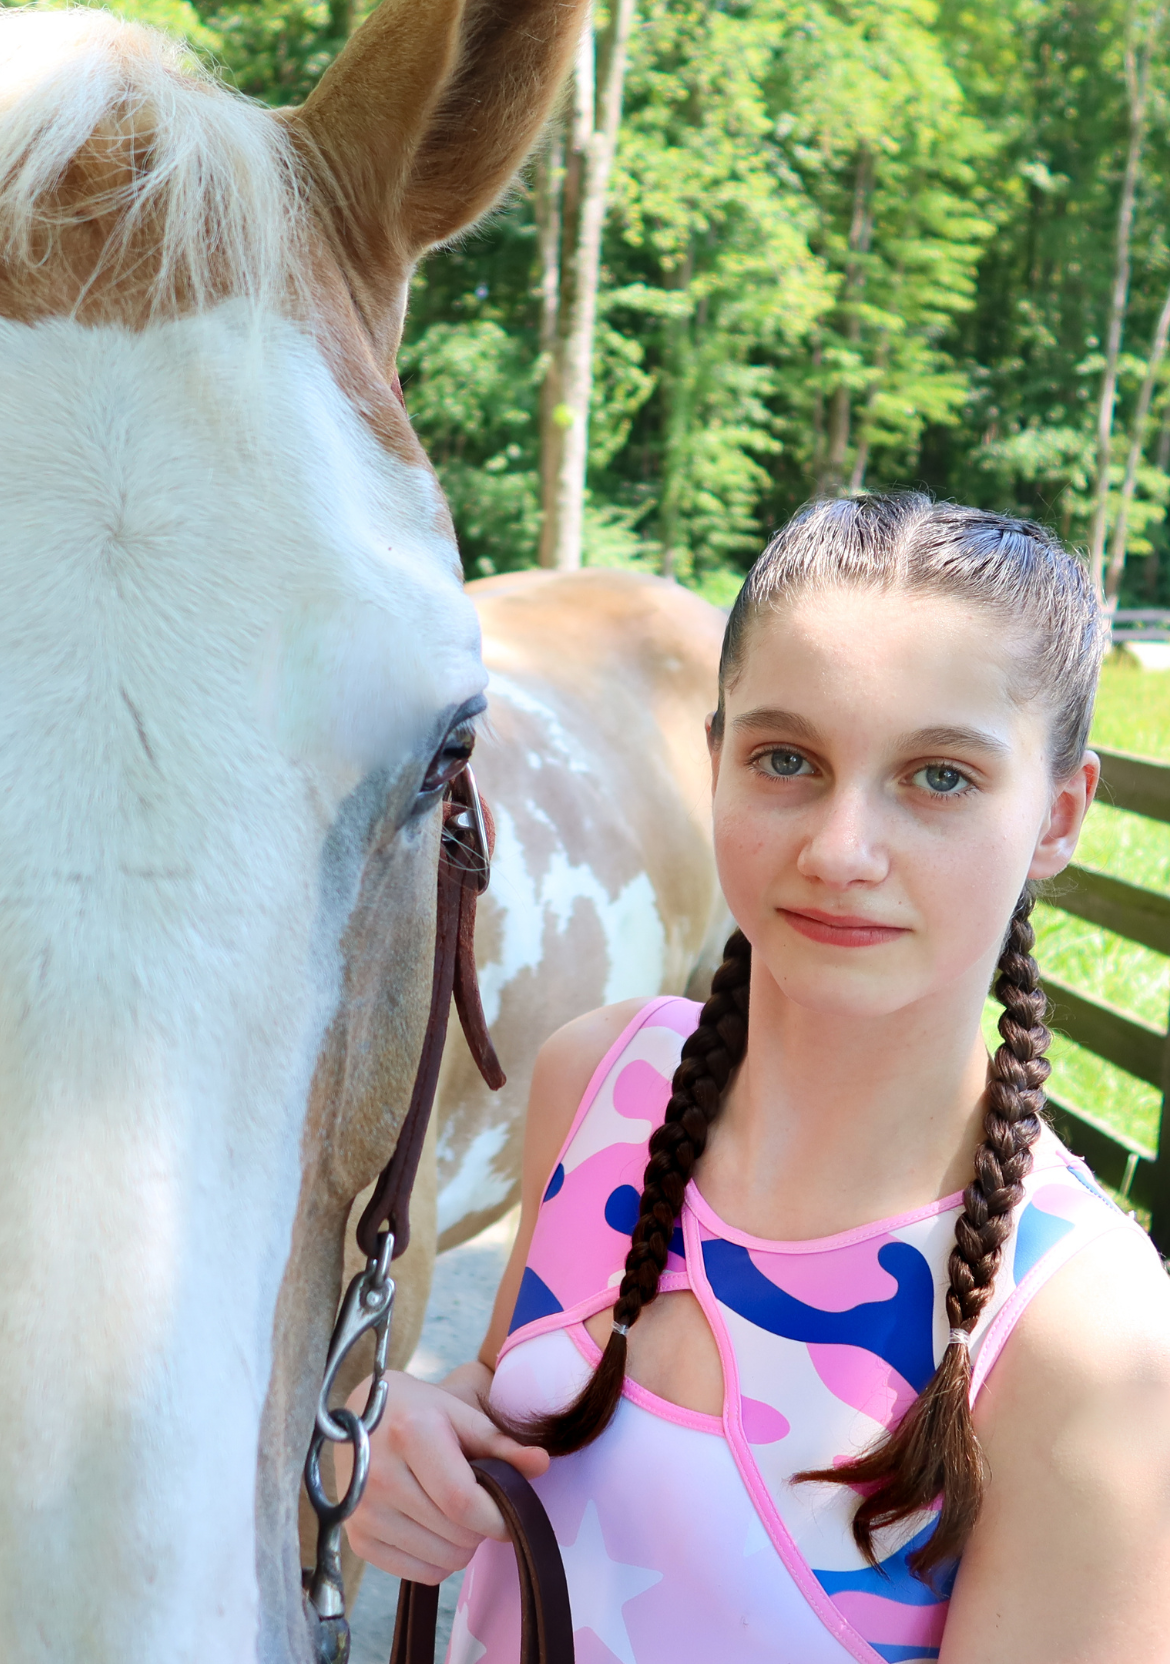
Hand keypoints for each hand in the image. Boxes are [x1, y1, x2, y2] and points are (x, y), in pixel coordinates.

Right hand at [339, 1365, 549, 1583]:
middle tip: (478, 1502)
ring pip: (442, 1559)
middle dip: (482, 1527)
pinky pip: (419, 1573)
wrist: (354, 1420)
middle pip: (455, 1533)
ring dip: (462, 1545)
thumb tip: (542, 1464)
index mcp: (410, 1434)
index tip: (513, 1516)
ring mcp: (363, 1511)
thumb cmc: (414, 1411)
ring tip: (453, 1512)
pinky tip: (432, 1527)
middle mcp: (379, 1475)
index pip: (463, 1501)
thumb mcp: (458, 1413)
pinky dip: (438, 1559)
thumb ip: (500, 1442)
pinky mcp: (358, 1537)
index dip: (498, 1518)